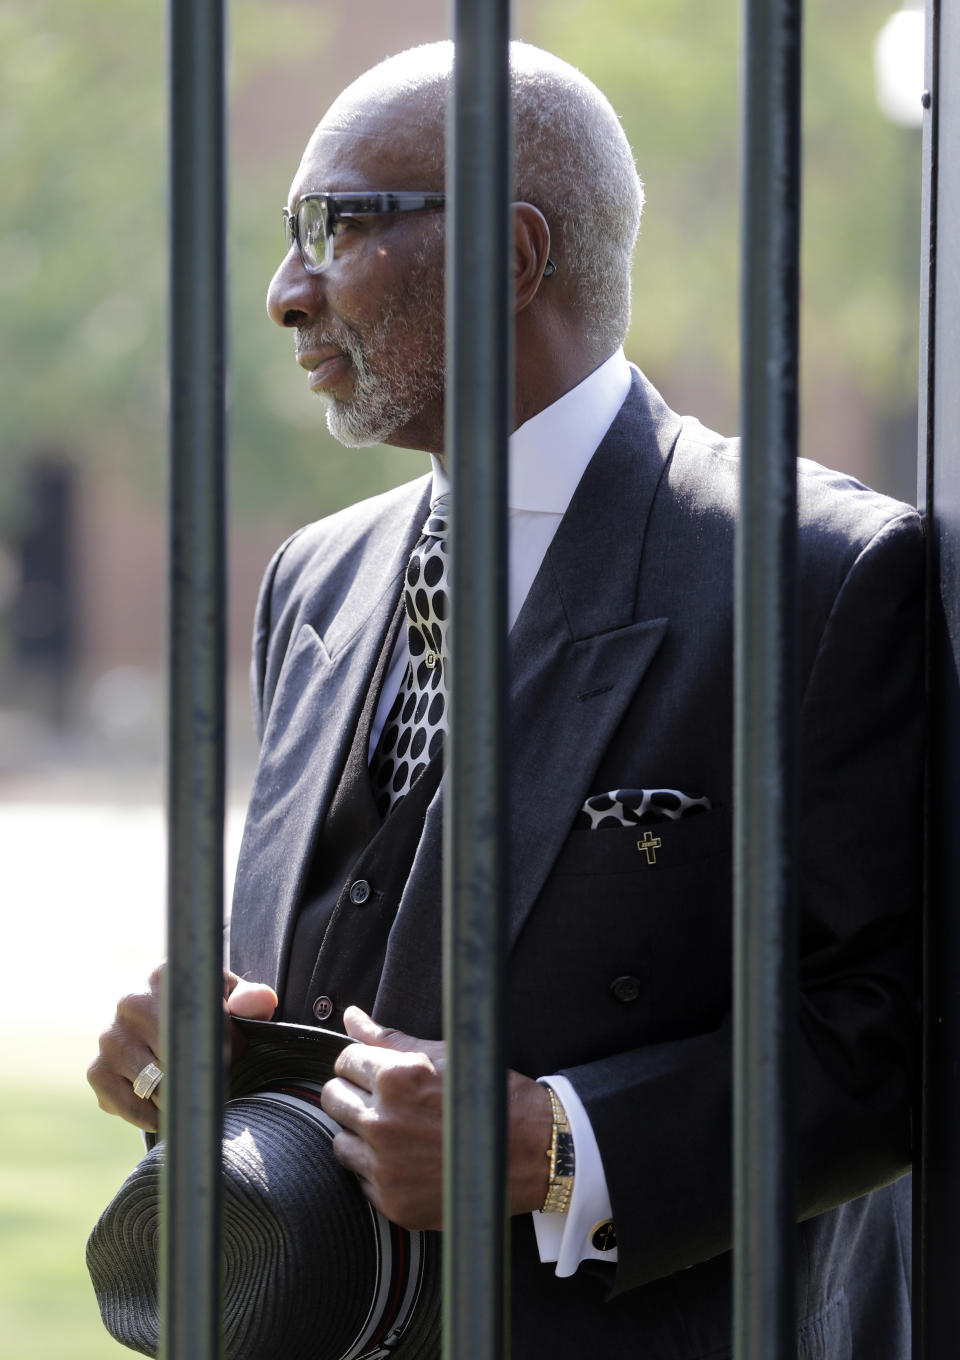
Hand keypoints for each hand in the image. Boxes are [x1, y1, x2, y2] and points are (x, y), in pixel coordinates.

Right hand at [87, 964, 277, 1131]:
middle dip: (198, 1074)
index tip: (228, 1055)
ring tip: (188, 1091)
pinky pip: (127, 1106)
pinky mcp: (96, 1071)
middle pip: (175, 1056)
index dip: (219, 1043)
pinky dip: (149, 1116)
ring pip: (154, 1085)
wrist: (170, 1031)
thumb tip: (260, 1002)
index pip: (197, 1016)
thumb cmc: (208, 1015)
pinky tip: (163, 1106)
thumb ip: (251, 999)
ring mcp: (109, 1037)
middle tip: (210, 1078)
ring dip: (176, 1097)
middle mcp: (130, 1001)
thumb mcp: (232, 1001)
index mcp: (165, 977)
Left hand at [320, 1006, 552, 1229]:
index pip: (344, 1061)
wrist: (530, 1152)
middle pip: (333, 1098)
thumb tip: (351, 1017)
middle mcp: (383, 1123)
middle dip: (354, 1093)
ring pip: (340, 1140)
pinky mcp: (392, 1201)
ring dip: (360, 1132)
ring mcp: (385, 1166)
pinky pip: (360, 1177)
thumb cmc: (487, 1095)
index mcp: (395, 1079)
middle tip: (385, 1099)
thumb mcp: (441, 1055)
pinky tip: (406, 1157)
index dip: (361, 1063)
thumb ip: (387, 1038)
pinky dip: (375, 1167)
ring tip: (396, 1129)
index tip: (377, 1071)